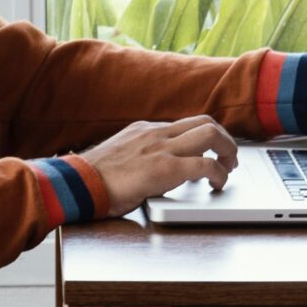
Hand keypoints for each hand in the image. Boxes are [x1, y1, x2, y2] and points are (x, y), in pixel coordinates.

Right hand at [79, 115, 238, 214]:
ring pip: (210, 134)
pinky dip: (218, 174)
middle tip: (230, 158)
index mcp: (145, 129)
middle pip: (205, 121)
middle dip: (225, 138)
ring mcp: (161, 148)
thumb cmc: (92, 178)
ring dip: (228, 150)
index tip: (213, 151)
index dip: (205, 137)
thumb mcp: (120, 156)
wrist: (77, 183)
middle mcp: (156, 133)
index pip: (185, 124)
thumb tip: (153, 169)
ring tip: (229, 169)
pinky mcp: (164, 168)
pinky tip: (216, 185)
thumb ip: (140, 155)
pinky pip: (204, 164)